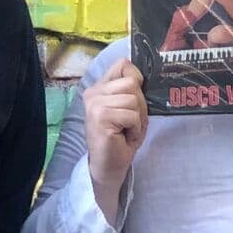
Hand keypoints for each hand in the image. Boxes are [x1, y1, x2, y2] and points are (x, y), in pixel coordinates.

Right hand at [83, 61, 147, 224]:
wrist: (109, 167)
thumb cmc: (121, 139)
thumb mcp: (129, 108)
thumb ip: (132, 90)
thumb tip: (139, 75)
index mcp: (98, 88)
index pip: (123, 65)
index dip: (136, 81)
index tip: (132, 102)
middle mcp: (93, 93)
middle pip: (132, 83)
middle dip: (139, 105)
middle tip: (130, 123)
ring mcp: (95, 104)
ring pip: (134, 99)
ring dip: (137, 119)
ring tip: (126, 130)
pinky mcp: (100, 117)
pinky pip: (132, 115)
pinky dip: (134, 129)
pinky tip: (123, 137)